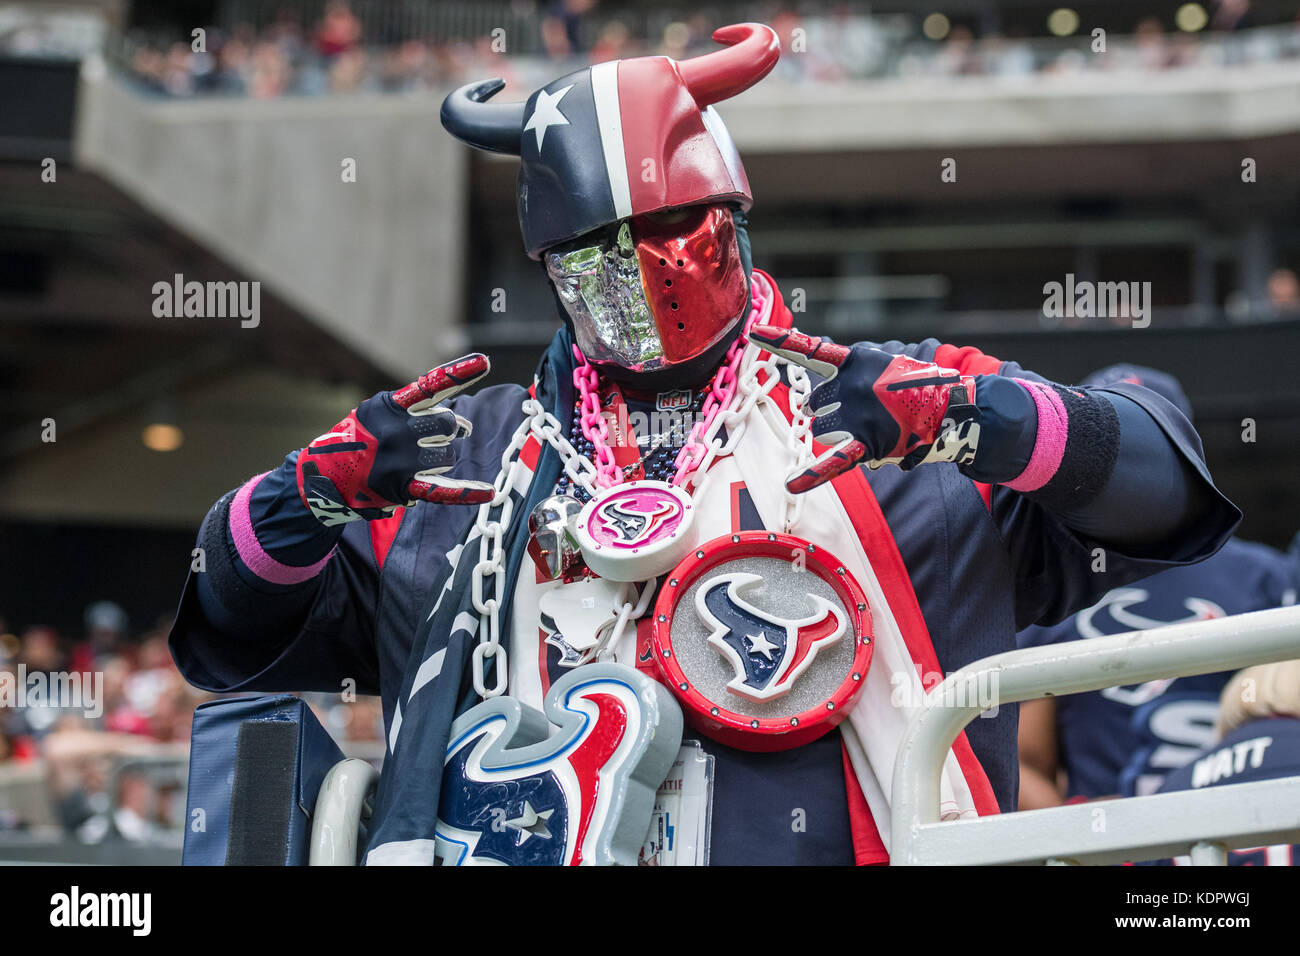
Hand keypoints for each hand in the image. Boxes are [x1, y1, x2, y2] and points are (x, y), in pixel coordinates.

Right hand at [296, 354, 495, 524]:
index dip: (459, 372)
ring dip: (439, 460)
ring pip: (447, 456)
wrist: (323, 477)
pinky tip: (487, 492)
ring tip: (415, 462)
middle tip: (438, 436)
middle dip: (448, 430)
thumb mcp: (377, 413)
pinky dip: (466, 492)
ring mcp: (398, 460)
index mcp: (390, 406)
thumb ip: (418, 412)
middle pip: (446, 424)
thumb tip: (464, 425)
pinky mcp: (400, 487)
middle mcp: (395, 431)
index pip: (430, 385)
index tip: (485, 362)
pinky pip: (441, 489)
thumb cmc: (359, 440)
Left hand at [749, 326, 979, 492]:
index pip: (810, 350)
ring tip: (871, 429)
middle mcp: (852, 385)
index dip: (780, 340)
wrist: (956, 407)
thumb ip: (847, 372)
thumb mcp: (883, 364)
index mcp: (854, 360)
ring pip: (822, 431)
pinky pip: (835, 460)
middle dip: (827, 414)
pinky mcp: (870, 443)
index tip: (754, 333)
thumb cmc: (916, 387)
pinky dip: (813, 475)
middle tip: (859, 414)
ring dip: (838, 435)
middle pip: (814, 406)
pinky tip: (792, 485)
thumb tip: (813, 398)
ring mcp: (860, 414)